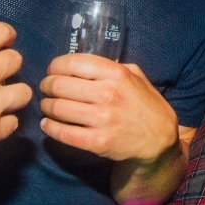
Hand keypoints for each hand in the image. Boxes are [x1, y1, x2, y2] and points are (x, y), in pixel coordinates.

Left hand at [39, 54, 178, 161]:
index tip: (52, 70)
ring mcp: (102, 119)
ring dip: (46, 106)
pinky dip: (49, 128)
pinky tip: (47, 124)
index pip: (73, 63)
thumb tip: (82, 63)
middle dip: (46, 85)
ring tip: (46, 105)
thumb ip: (111, 66)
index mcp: (116, 74)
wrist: (159, 139)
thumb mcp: (136, 76)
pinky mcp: (98, 142)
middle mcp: (108, 94)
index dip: (55, 66)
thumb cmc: (145, 104)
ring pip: (57, 108)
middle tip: (45, 88)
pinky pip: (63, 133)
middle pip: (59, 85)